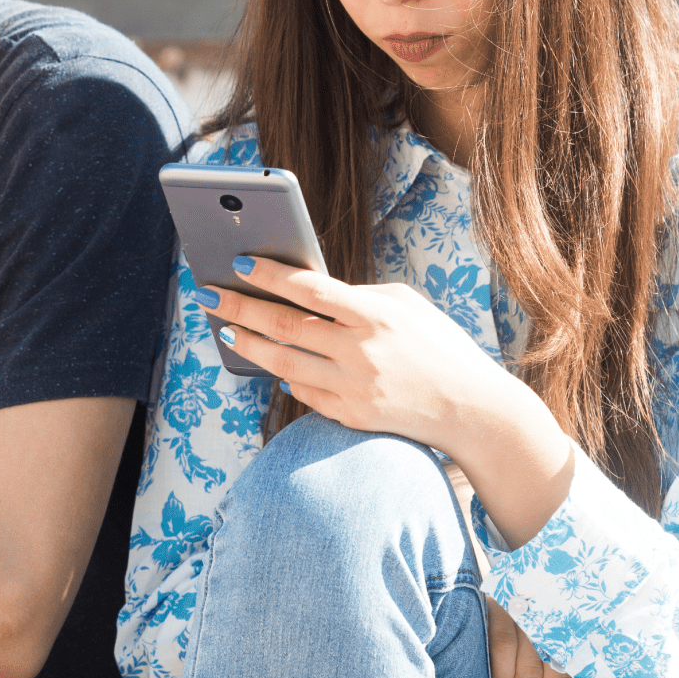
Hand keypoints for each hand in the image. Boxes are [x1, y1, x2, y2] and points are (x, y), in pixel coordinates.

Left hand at [201, 258, 575, 547]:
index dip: (271, 275)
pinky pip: (302, 391)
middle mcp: (360, 351)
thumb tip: (307, 292)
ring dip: (247, 344)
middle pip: (284, 326)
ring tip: (223, 329)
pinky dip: (281, 374)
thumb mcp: (406, 305)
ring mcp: (353, 387)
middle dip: (239, 308)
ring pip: (282, 362)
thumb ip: (358, 296)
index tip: (238, 262)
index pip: (310, 289)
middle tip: (207, 293)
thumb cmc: (438, 345)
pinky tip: (264, 360)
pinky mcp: (350, 415)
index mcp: (376, 315)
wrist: (471, 409)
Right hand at [485, 596, 596, 677]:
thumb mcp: (550, 650)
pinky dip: (502, 675)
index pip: (587, 677)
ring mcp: (527, 618)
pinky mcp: (499, 608)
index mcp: (575, 638)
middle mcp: (555, 626)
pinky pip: (503, 648)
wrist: (484, 588)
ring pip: (531, 672)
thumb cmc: (525, 631)